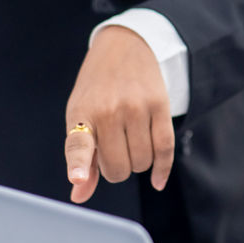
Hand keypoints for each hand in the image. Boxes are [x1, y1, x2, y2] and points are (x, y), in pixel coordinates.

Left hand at [64, 26, 174, 199]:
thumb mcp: (80, 114)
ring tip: (130, 144)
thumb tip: (79, 195)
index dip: (79, 165)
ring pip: (142, 162)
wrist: (125, 46)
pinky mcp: (160, 105)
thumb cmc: (97, 88)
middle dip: (117, 169)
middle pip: (118, 168)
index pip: (79, 144)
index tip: (78, 178)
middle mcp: (109, 111)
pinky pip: (165, 148)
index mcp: (82, 113)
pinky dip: (162, 169)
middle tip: (114, 151)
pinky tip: (157, 180)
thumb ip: (80, 156)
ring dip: (138, 163)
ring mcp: (136, 107)